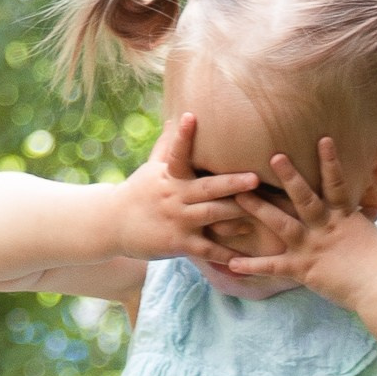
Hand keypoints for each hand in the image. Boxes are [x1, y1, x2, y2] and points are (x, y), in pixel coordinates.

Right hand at [110, 114, 258, 261]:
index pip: (176, 153)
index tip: (190, 117)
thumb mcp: (150, 169)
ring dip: (237, 215)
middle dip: (232, 183)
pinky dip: (225, 254)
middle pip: (207, 188)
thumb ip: (167, 146)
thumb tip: (176, 119)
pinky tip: (244, 258)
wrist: (113, 225)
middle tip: (255, 178)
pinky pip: (206, 249)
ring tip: (264, 213)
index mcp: (169, 175)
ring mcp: (178, 220)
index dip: (183, 136)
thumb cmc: (137, 193)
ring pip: (212, 216)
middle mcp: (175, 196)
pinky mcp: (178, 243)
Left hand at [222, 136, 376, 302]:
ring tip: (239, 196)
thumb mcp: (371, 233)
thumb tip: (368, 207)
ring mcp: (312, 246)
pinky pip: (274, 266)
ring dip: (260, 209)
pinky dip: (252, 266)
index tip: (323, 139)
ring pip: (282, 224)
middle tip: (273, 156)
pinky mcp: (304, 269)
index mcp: (344, 216)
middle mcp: (325, 227)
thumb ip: (361, 218)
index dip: (331, 161)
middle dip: (289, 177)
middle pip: (304, 197)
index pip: (337, 183)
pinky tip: (232, 263)